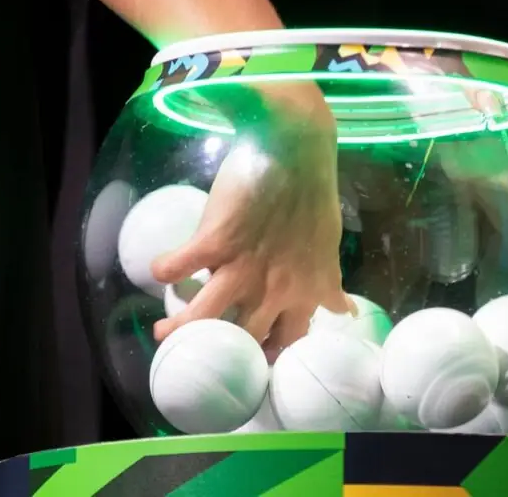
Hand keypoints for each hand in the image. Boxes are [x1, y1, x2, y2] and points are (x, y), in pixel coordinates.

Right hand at [150, 86, 350, 359]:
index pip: (290, 343)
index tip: (256, 357)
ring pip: (203, 316)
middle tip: (205, 350)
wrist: (295, 149)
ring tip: (165, 333)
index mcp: (304, 292)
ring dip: (180, 328)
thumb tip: (344, 311)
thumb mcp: (328, 248)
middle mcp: (274, 289)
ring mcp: (242, 267)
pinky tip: (162, 268)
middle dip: (222, 352)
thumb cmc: (312, 197)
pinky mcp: (214, 241)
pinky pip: (176, 267)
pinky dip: (164, 270)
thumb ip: (328, 283)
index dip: (272, 355)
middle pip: (244, 339)